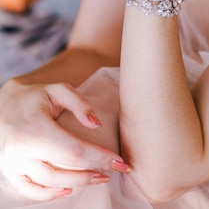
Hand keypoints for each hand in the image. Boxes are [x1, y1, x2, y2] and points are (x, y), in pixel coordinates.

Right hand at [0, 78, 128, 200]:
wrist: (3, 104)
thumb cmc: (34, 96)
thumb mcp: (57, 90)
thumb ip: (79, 103)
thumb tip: (97, 124)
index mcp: (35, 126)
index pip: (74, 149)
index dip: (99, 157)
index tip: (120, 162)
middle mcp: (21, 148)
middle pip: (64, 169)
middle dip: (92, 172)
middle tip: (114, 170)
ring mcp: (12, 163)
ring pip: (49, 182)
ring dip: (76, 183)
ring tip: (97, 178)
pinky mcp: (8, 172)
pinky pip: (29, 190)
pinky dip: (49, 195)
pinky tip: (68, 190)